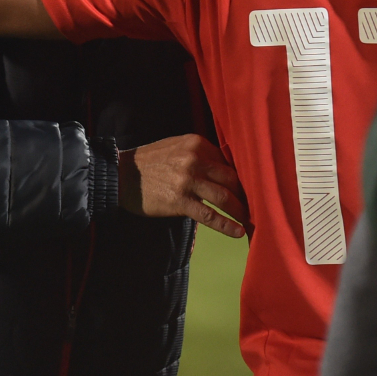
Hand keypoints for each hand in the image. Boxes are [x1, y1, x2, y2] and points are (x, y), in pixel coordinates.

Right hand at [118, 134, 247, 238]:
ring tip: (249, 219)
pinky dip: (226, 225)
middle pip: (232, 179)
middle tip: (256, 205)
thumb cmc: (150, 162)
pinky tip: (238, 232)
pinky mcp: (180, 201)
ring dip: (241, 210)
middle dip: (246, 194)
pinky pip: (209, 215)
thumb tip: (225, 168)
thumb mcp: (176, 147)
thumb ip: (200, 153)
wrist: (121, 175)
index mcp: (197, 143)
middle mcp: (195, 159)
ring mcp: (188, 180)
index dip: (242, 177)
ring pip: (224, 197)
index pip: (229, 161)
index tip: (251, 188)